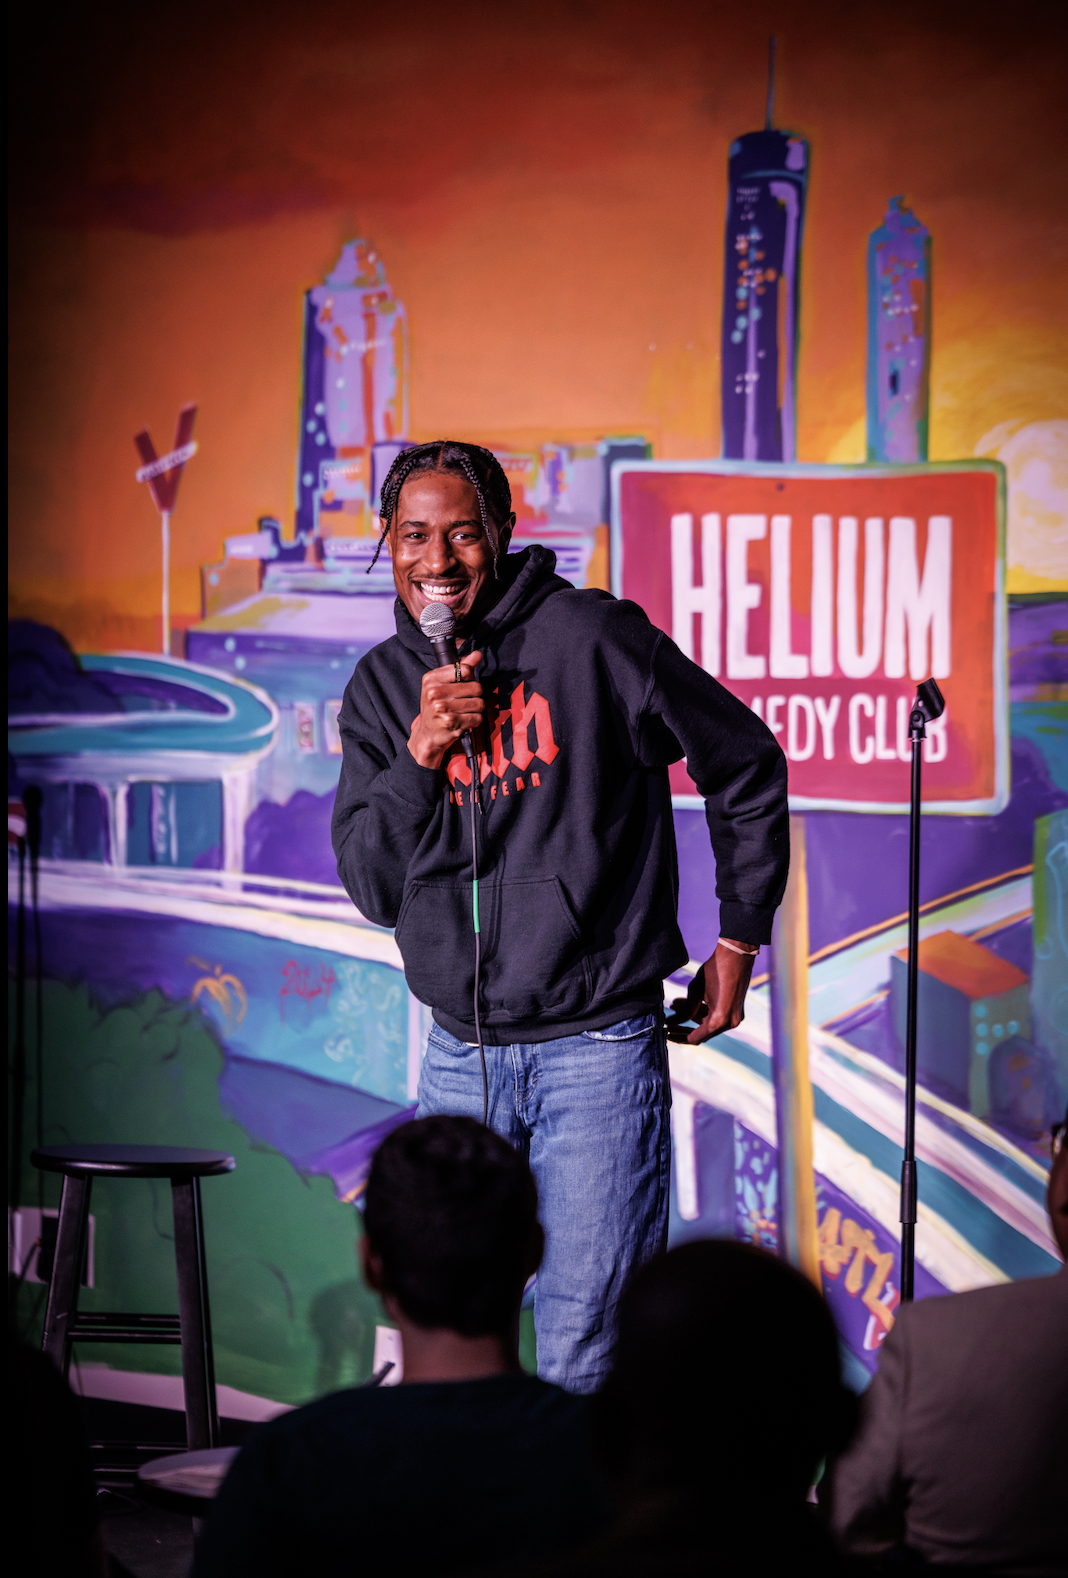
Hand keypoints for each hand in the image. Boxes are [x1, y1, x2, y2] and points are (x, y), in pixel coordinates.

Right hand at [408, 651, 484, 769]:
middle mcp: (434, 692)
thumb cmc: (436, 706)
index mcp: (431, 679)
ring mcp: (442, 708)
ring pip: (479, 703)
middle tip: (464, 701)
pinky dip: (474, 720)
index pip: (465, 670)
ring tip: (464, 711)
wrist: (428, 733)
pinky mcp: (451, 723)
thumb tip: (477, 654)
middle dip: (475, 695)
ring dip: (476, 709)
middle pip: (476, 687)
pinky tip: (464, 720)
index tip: (463, 684)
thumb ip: (461, 667)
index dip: (470, 677)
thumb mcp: (442, 684)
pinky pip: (477, 718)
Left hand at [666, 941, 758, 1044]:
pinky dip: (703, 1011)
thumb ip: (684, 1010)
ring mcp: (735, 1017)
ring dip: (692, 1016)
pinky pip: (717, 1016)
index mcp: (719, 1020)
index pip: (695, 1038)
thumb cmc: (715, 970)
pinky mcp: (735, 1009)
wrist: (737, 954)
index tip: (666, 1032)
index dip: (679, 1036)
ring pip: (709, 1023)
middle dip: (684, 1026)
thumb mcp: (695, 990)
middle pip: (703, 1032)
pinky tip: (687, 1003)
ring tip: (674, 1005)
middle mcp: (730, 1023)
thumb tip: (670, 1023)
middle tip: (669, 1022)